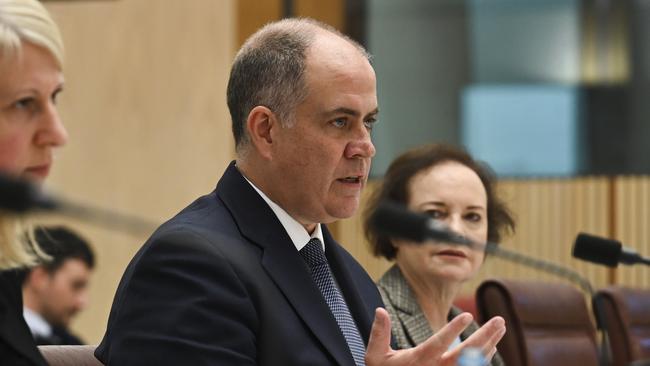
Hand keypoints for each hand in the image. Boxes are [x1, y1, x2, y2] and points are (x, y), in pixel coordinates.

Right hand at [365, 308, 505, 365]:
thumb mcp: (376, 357)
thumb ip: (379, 333)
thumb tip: (380, 309)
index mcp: (417, 361)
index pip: (438, 344)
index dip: (452, 330)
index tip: (467, 314)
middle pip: (465, 355)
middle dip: (484, 336)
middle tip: (499, 320)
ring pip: (473, 363)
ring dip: (489, 344)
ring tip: (500, 326)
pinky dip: (484, 359)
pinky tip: (492, 346)